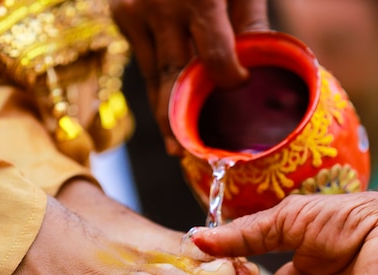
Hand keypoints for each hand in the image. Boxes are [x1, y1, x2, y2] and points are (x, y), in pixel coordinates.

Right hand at [110, 0, 268, 154]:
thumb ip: (249, 20)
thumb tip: (256, 67)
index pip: (215, 59)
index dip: (229, 81)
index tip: (240, 89)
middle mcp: (161, 10)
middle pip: (173, 81)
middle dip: (178, 123)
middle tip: (186, 158)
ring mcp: (135, 13)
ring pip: (152, 76)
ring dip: (163, 110)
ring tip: (173, 143)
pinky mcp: (121, 14)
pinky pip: (141, 57)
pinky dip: (155, 77)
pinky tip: (166, 99)